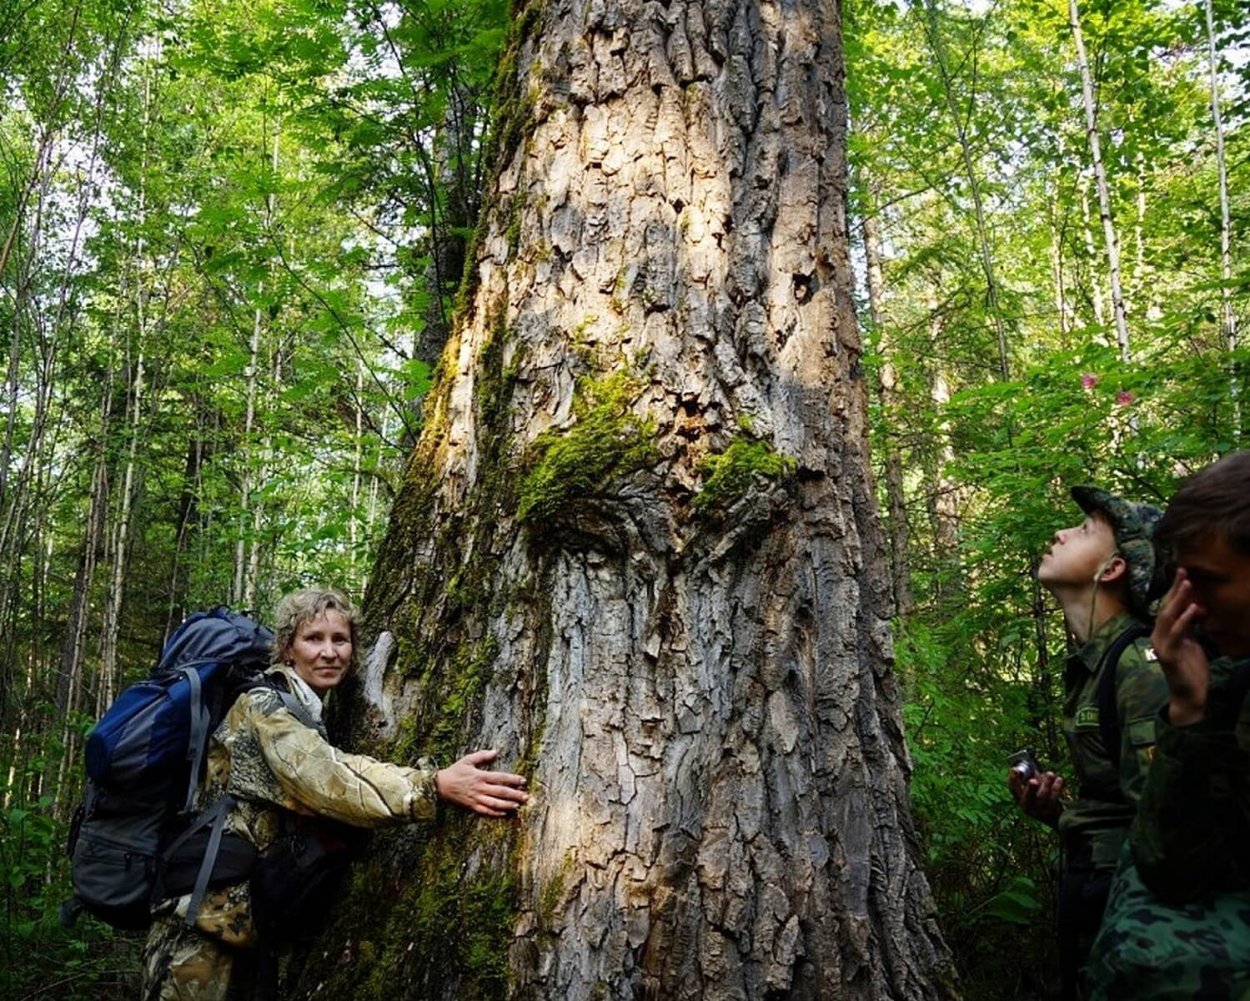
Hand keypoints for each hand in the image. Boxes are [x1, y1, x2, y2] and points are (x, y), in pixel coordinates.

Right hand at [435, 749, 528, 817]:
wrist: (440, 785)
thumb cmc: (455, 771)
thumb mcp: (467, 760)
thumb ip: (482, 756)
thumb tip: (496, 751)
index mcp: (481, 776)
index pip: (501, 778)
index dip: (513, 779)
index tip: (523, 781)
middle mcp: (480, 788)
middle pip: (501, 792)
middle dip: (515, 794)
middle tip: (526, 796)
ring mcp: (476, 798)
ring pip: (495, 803)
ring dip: (508, 805)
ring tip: (518, 806)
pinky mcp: (472, 806)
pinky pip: (485, 811)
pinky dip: (495, 813)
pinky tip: (504, 813)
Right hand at [1008, 768, 1063, 825]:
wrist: (1051, 816)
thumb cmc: (1039, 795)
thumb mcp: (1032, 787)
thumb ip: (1030, 777)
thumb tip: (1030, 766)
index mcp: (1019, 797)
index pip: (1013, 788)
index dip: (1013, 779)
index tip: (1015, 769)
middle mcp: (1027, 806)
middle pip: (1028, 797)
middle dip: (1031, 788)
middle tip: (1033, 781)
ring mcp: (1039, 810)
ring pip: (1043, 796)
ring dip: (1047, 783)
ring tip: (1050, 774)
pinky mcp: (1051, 811)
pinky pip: (1054, 798)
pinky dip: (1057, 787)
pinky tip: (1059, 779)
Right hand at [1151, 569, 1209, 725]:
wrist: (1188, 695)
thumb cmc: (1190, 669)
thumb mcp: (1192, 643)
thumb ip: (1190, 627)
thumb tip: (1195, 608)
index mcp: (1163, 632)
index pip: (1168, 606)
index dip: (1175, 590)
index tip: (1183, 572)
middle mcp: (1158, 636)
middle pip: (1166, 607)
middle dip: (1175, 589)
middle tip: (1183, 571)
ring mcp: (1161, 645)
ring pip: (1168, 617)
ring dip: (1179, 600)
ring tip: (1188, 584)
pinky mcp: (1168, 655)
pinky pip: (1176, 634)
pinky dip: (1184, 620)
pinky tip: (1193, 609)